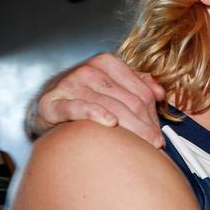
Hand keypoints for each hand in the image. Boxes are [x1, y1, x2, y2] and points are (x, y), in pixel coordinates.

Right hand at [29, 53, 165, 146]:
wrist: (49, 105)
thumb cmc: (87, 96)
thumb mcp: (114, 85)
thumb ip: (140, 85)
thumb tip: (161, 93)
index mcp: (107, 63)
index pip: (141, 92)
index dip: (153, 116)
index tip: (159, 135)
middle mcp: (89, 70)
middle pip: (130, 102)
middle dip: (145, 127)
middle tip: (155, 145)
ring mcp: (70, 84)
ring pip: (111, 108)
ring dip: (130, 129)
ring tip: (142, 146)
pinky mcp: (53, 101)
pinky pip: (78, 108)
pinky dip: (95, 114)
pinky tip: (110, 123)